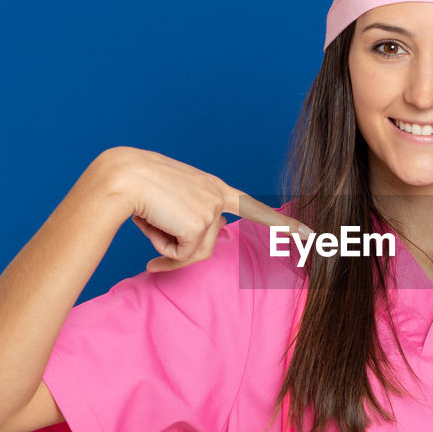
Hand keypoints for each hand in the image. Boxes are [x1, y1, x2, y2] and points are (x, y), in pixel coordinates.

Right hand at [101, 146, 312, 271]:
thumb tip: (190, 249)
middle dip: (179, 252)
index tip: (311, 235)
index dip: (284, 225)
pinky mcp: (201, 222)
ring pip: (195, 252)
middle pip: (208, 245)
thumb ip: (186, 221)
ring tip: (150, 219)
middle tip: (152, 242)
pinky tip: (152, 223)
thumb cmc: (135, 189)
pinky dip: (163, 249)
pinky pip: (182, 255)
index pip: (254, 209)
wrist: (121, 176)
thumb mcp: (168, 203)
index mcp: (212, 187)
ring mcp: (212, 208)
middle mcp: (217, 194)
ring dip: (168, 247)